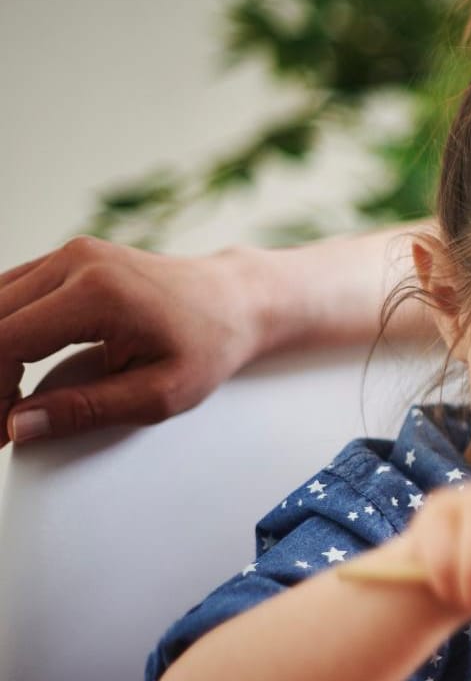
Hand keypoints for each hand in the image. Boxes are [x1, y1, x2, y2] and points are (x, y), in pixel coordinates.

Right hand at [0, 237, 263, 446]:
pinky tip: (13, 371)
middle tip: (1, 422)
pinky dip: (2, 332)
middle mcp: (75, 262)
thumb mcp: (159, 393)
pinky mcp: (68, 258)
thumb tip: (18, 426)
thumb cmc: (209, 346)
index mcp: (96, 293)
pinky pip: (10, 294)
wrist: (237, 300)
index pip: (5, 342)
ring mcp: (69, 254)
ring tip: (8, 401)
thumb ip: (86, 410)